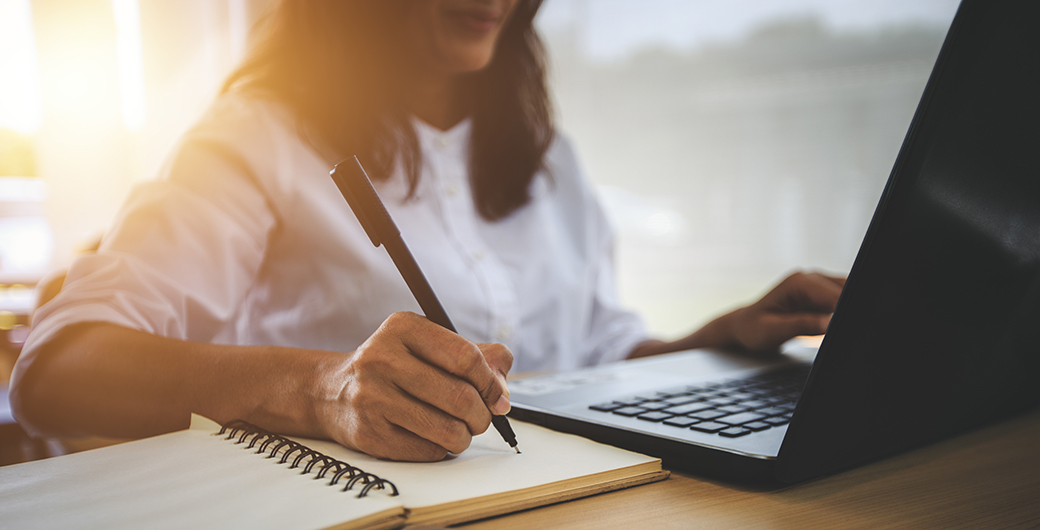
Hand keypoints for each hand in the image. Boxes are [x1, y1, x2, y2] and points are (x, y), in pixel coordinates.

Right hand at [317, 312, 512, 461]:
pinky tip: (431, 436)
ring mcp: (372, 397)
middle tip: (481, 417)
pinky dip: (441, 448)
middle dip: (482, 414)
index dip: (491, 382)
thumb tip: (503, 390)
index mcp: (402, 328)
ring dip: (465, 435)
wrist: (332, 392)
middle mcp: (381, 358)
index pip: (465, 357)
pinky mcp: (369, 433)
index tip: (498, 396)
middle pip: (460, 396)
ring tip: (460, 429)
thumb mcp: (428, 346)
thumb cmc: (394, 367)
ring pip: (448, 429)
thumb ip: (475, 357)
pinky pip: (428, 450)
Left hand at [724, 271, 845, 352]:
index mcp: (797, 282)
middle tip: (850, 330)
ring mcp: (817, 286)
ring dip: (846, 312)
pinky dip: (842, 314)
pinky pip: (841, 302)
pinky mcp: (821, 296)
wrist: (745, 328)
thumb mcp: (774, 331)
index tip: (852, 325)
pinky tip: (833, 327)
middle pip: (846, 290)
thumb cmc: (754, 329)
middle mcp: (809, 278)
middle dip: (850, 309)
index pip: (833, 293)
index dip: (845, 309)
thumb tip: (829, 322)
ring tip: (836, 329)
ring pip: (847, 294)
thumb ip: (802, 325)